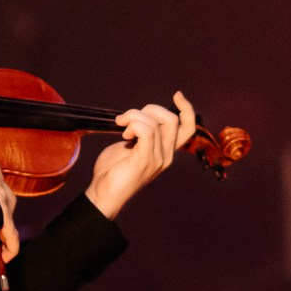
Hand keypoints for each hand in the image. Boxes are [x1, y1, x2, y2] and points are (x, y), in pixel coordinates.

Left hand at [84, 92, 195, 220]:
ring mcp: (157, 159)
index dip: (187, 109)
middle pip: (172, 119)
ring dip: (133, 116)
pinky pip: (146, 131)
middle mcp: (166, 155)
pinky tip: (124, 134)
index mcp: (166, 151)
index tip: (177, 95)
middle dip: (149, 109)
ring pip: (155, 122)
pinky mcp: (145, 160)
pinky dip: (133, 124)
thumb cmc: (113, 170)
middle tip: (127, 119)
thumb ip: (141, 132)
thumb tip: (139, 116)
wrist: (102, 195)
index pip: (188, 128)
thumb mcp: (131, 146)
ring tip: (121, 126)